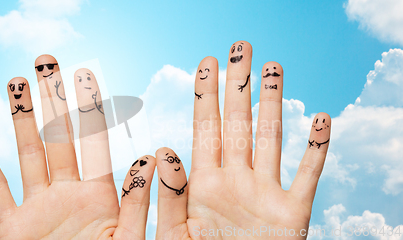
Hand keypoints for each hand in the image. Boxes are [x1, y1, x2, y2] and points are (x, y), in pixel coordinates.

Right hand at [0, 55, 154, 239]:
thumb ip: (139, 202)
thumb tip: (154, 157)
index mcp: (99, 196)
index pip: (94, 141)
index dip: (89, 107)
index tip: (86, 75)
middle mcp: (67, 195)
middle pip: (58, 137)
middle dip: (52, 100)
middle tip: (47, 62)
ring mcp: (38, 209)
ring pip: (27, 154)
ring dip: (20, 119)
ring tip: (16, 83)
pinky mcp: (11, 229)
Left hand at [155, 42, 330, 238]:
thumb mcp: (178, 235)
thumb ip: (170, 197)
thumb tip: (163, 153)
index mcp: (204, 184)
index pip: (205, 128)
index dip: (206, 94)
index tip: (206, 62)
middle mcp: (236, 180)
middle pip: (238, 122)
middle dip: (239, 85)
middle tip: (241, 47)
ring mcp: (265, 193)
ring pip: (271, 138)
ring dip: (274, 103)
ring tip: (274, 68)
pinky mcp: (293, 213)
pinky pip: (309, 175)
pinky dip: (316, 149)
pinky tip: (320, 119)